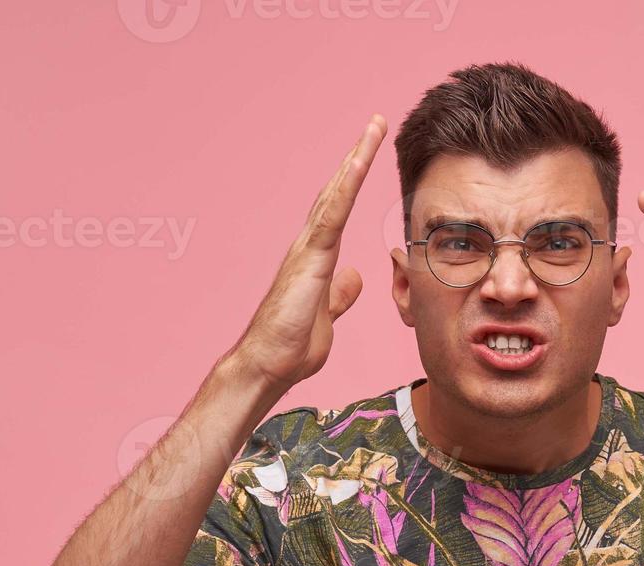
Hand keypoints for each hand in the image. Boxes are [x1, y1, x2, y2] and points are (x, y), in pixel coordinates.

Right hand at [231, 114, 386, 391]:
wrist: (268, 364)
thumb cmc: (292, 346)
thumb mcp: (328, 315)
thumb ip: (340, 294)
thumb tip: (354, 277)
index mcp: (317, 257)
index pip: (339, 209)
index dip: (354, 181)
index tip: (369, 154)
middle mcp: (309, 245)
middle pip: (336, 191)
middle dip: (356, 156)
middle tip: (375, 123)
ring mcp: (307, 248)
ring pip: (335, 193)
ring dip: (355, 159)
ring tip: (373, 127)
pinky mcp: (309, 258)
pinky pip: (332, 215)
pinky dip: (346, 187)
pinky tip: (359, 163)